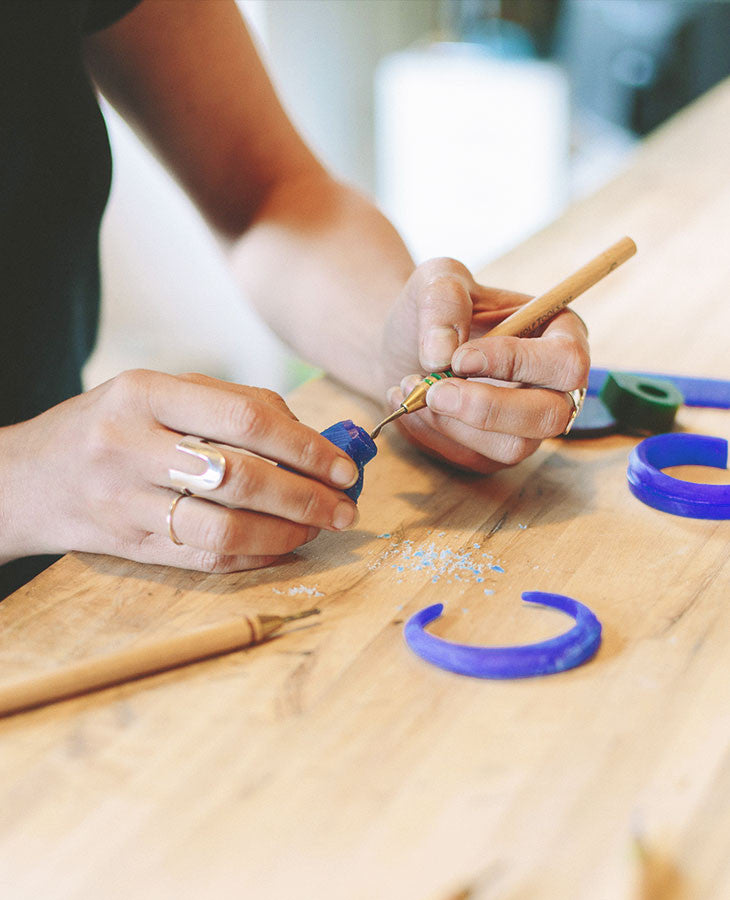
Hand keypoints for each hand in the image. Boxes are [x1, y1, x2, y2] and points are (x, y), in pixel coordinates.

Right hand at [0, 371, 359, 572]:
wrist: (25, 477)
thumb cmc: (109, 424)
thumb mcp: (157, 393)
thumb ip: (230, 404)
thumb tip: (310, 437)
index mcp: (145, 393)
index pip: (245, 418)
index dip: (305, 446)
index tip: (343, 466)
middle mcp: (130, 445)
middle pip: (241, 477)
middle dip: (307, 497)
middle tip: (345, 507)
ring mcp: (124, 501)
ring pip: (225, 528)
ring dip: (287, 533)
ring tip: (318, 528)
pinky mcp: (127, 545)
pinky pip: (205, 558)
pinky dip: (255, 555)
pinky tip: (282, 546)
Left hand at [380, 258, 589, 472]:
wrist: (405, 344)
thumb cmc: (436, 309)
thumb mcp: (438, 280)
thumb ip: (443, 300)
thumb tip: (442, 354)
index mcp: (561, 335)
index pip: (564, 362)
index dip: (514, 363)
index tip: (459, 358)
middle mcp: (556, 387)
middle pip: (550, 417)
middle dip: (487, 408)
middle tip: (433, 390)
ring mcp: (528, 425)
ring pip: (512, 447)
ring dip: (454, 424)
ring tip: (410, 388)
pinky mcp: (495, 452)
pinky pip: (474, 460)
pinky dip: (433, 434)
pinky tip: (409, 405)